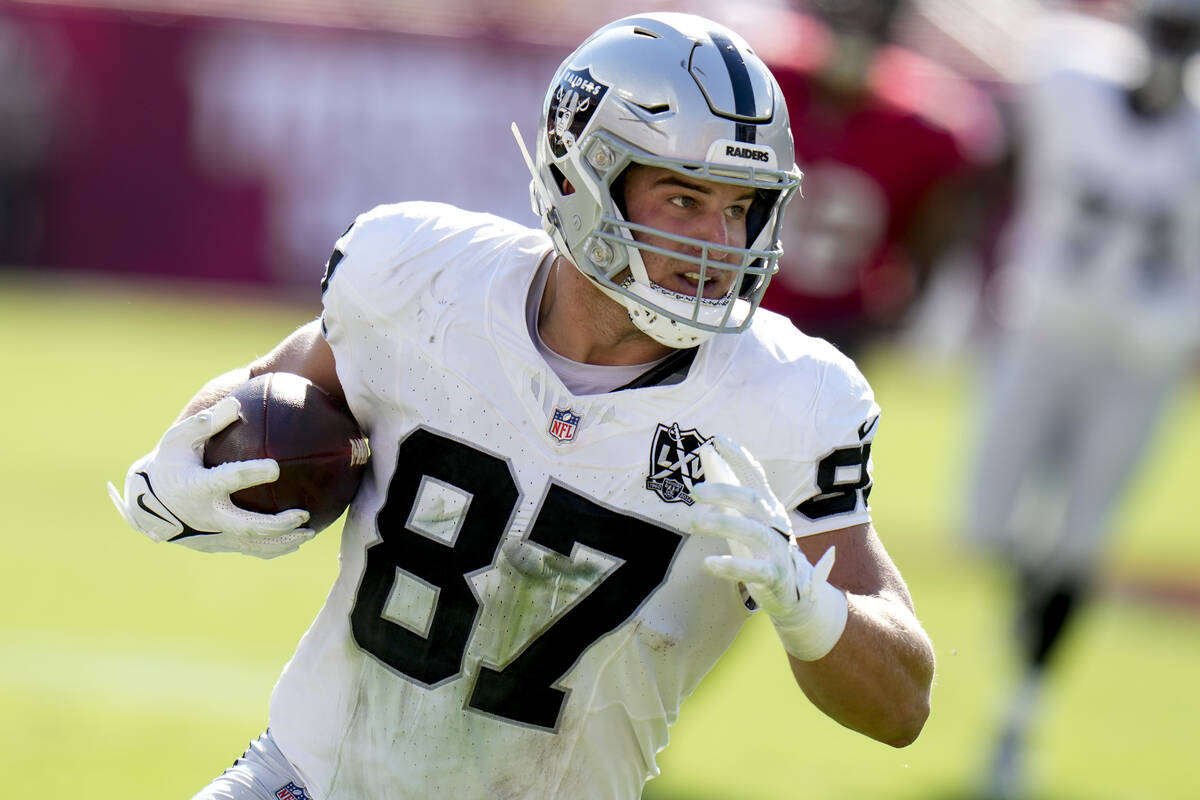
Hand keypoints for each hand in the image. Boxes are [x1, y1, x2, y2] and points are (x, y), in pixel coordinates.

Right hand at [107, 396, 313, 558]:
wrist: (147, 505)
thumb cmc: (170, 463)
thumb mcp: (179, 440)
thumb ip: (206, 424)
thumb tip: (236, 404)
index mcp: (197, 486)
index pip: (227, 479)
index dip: (250, 474)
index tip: (275, 467)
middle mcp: (206, 515)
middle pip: (245, 524)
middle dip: (275, 524)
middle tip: (302, 515)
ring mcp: (213, 534)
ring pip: (251, 543)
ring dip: (282, 541)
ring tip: (310, 534)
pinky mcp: (218, 545)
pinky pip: (249, 550)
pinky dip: (273, 549)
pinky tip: (297, 542)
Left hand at [690, 435, 847, 660]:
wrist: (794, 592)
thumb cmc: (761, 548)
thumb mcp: (745, 518)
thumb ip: (727, 490)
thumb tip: (708, 454)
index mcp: (767, 506)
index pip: (755, 475)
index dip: (739, 457)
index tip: (718, 439)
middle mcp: (774, 523)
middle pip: (752, 500)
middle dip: (724, 492)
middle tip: (694, 491)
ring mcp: (777, 548)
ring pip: (753, 532)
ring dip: (723, 524)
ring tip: (695, 522)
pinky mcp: (775, 575)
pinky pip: (754, 569)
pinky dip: (730, 566)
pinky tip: (708, 564)